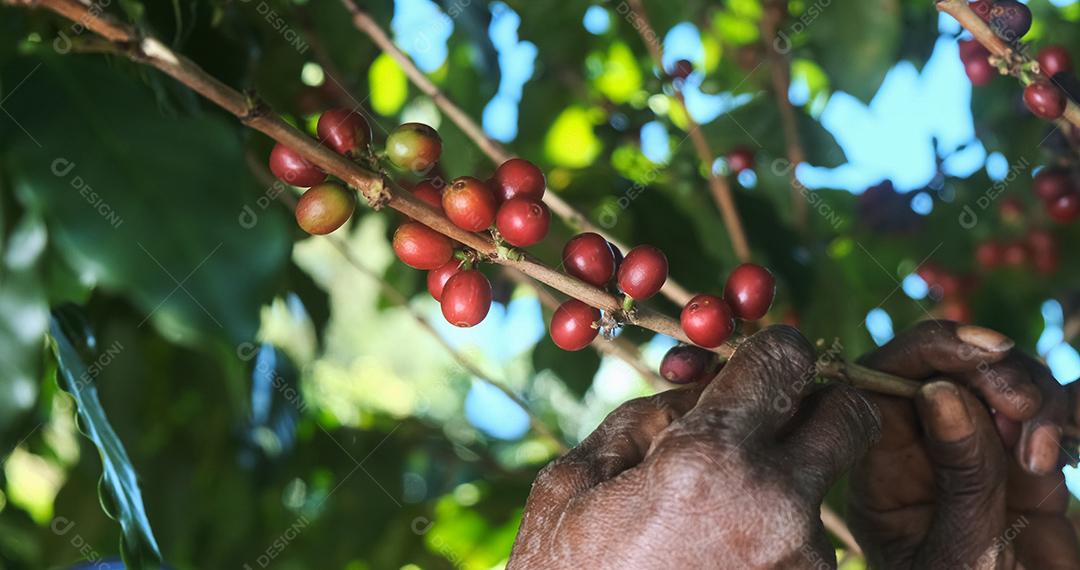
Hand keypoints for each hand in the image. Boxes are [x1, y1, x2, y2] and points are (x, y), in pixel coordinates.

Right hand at [509, 326, 880, 568]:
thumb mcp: (572, 485)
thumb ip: (646, 418)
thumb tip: (701, 387)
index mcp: (710, 459)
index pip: (788, 359)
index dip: (773, 350)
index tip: (756, 366)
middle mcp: (778, 509)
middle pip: (851, 416)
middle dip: (817, 404)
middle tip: (770, 422)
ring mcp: (805, 566)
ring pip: (825, 487)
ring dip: (785, 485)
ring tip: (713, 524)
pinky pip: (809, 547)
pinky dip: (775, 540)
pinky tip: (718, 562)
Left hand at [849, 320, 1078, 568]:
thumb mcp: (962, 558)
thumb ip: (961, 478)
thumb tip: (942, 393)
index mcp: (880, 472)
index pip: (881, 382)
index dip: (928, 353)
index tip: (983, 355)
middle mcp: (921, 453)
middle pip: (942, 370)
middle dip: (989, 371)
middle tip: (1026, 406)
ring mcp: (975, 455)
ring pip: (998, 384)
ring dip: (1033, 397)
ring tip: (1044, 456)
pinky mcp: (1026, 466)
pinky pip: (1047, 416)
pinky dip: (1070, 413)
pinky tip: (1073, 440)